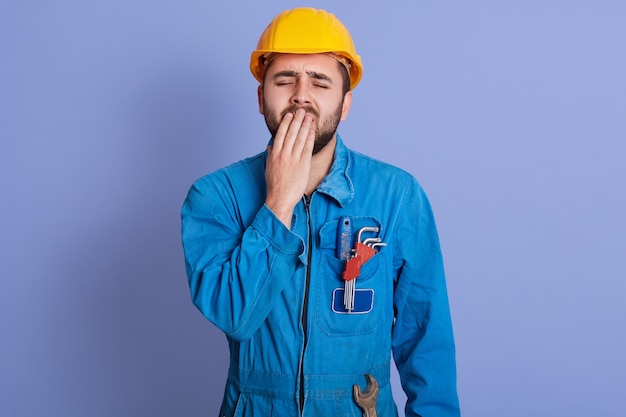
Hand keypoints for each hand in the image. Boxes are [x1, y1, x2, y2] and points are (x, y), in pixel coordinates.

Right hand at [265, 108, 315, 226]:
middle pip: (291, 133)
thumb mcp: (269, 168)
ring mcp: (294, 159)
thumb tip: (270, 147)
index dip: (286, 123)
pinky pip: (307, 147)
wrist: (280, 198)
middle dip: (297, 120)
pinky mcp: (303, 164)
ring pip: (300, 138)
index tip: (289, 115)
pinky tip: (312, 130)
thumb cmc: (274, 185)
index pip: (280, 134)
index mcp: (275, 154)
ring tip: (309, 117)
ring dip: (305, 126)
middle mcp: (284, 154)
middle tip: (301, 110)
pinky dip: (310, 137)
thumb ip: (270, 156)